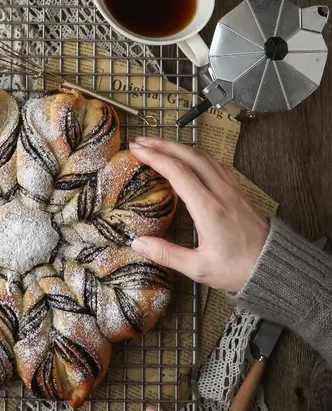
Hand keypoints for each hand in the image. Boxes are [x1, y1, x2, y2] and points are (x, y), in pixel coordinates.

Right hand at [129, 137, 269, 292]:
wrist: (274, 265)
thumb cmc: (238, 268)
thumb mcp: (199, 268)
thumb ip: (167, 254)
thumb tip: (138, 244)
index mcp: (209, 209)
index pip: (179, 172)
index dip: (155, 158)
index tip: (137, 151)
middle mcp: (221, 192)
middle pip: (190, 156)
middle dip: (162, 144)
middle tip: (140, 142)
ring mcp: (231, 188)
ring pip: (204, 156)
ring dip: (178, 146)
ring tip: (158, 145)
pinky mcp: (237, 190)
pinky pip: (214, 163)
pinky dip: (195, 155)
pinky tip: (187, 158)